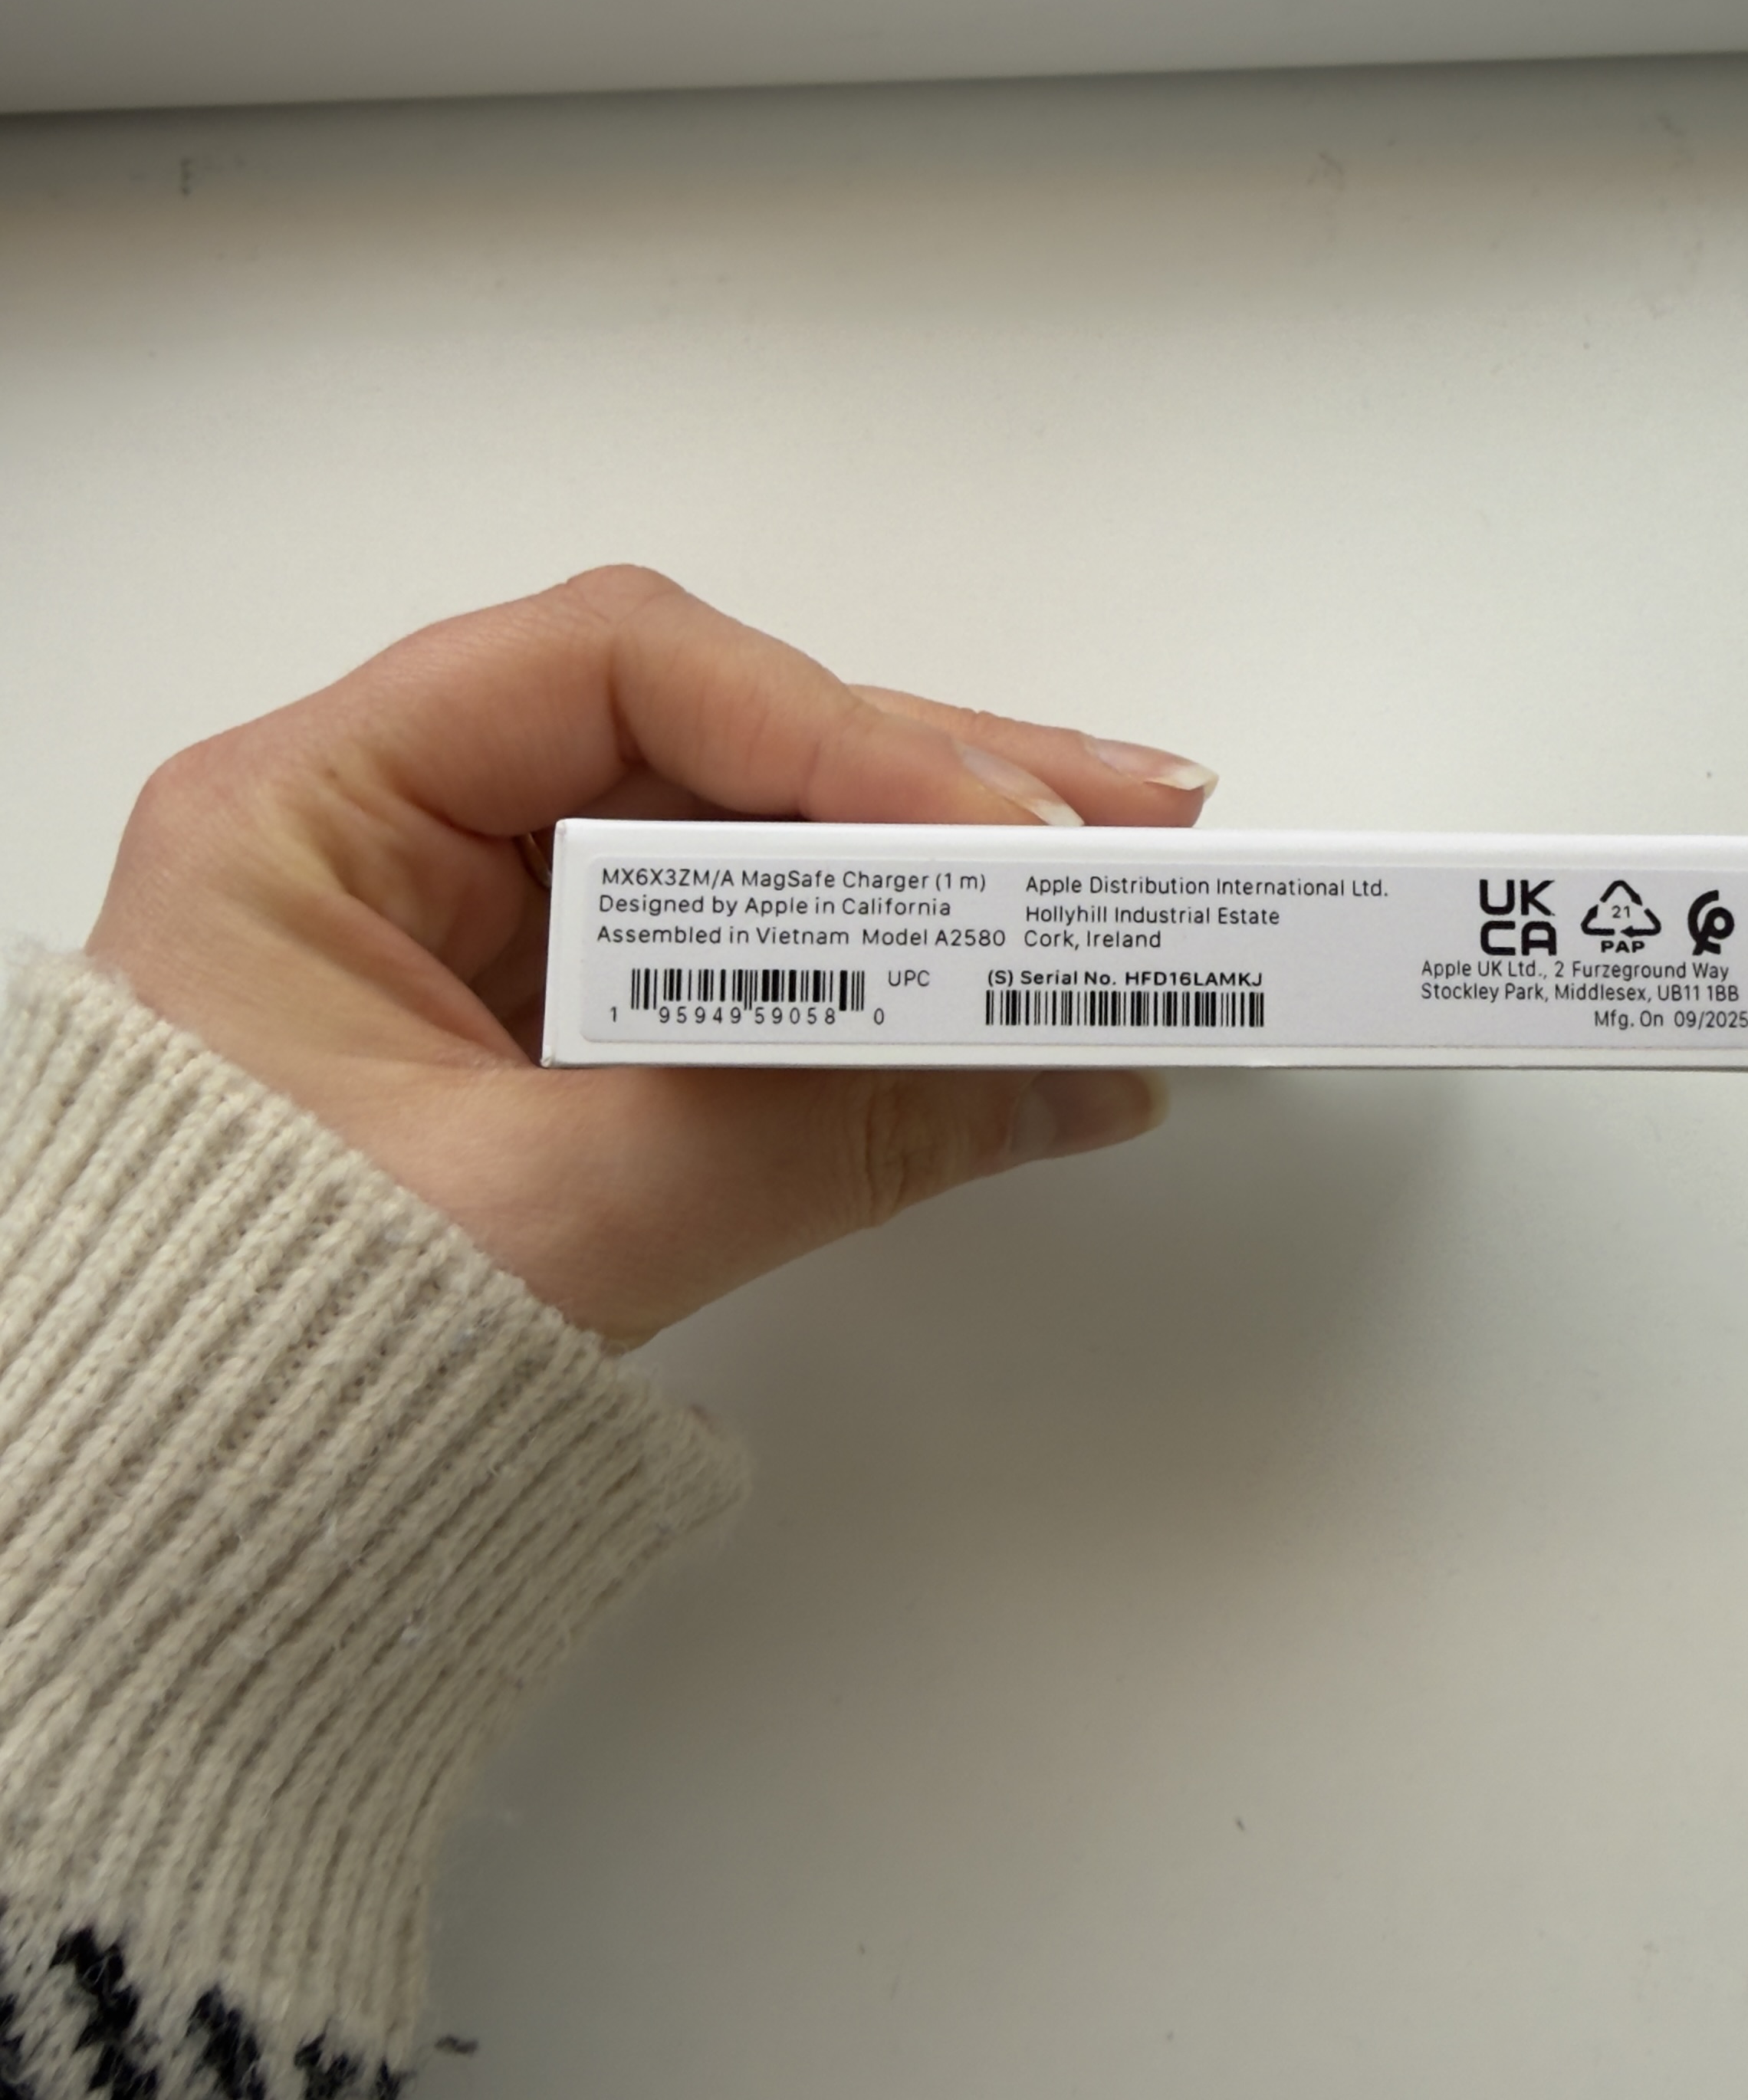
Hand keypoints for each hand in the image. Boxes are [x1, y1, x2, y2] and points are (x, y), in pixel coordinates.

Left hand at [86, 568, 1215, 1343]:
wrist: (167, 1530)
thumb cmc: (270, 1368)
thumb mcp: (566, 1223)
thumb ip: (828, 1131)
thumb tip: (1078, 1080)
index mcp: (313, 813)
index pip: (610, 669)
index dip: (826, 730)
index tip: (996, 836)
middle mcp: (395, 824)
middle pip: (708, 732)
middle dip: (929, 775)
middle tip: (1129, 819)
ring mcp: (479, 915)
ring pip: (740, 828)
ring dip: (927, 851)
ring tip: (1113, 867)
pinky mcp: (553, 1005)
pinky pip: (736, 939)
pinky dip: (868, 951)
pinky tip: (994, 963)